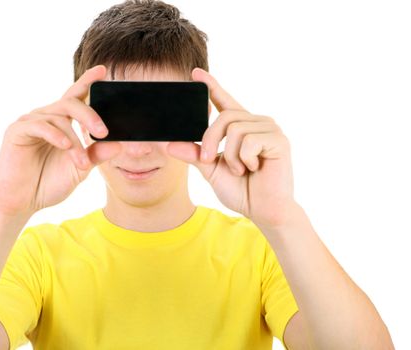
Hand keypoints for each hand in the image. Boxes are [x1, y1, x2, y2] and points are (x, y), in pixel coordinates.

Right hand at [0, 65, 120, 216]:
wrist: (22, 203)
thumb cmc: (48, 183)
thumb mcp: (80, 169)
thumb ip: (97, 155)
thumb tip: (119, 144)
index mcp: (62, 123)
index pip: (76, 96)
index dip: (88, 81)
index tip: (103, 71)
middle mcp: (46, 117)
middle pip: (70, 102)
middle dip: (90, 115)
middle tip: (103, 132)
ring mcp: (30, 123)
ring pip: (59, 118)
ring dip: (75, 141)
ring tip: (81, 164)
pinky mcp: (16, 132)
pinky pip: (39, 125)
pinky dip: (55, 135)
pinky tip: (65, 146)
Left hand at [167, 68, 295, 228]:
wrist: (264, 211)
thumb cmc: (242, 190)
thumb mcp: (211, 171)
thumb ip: (195, 155)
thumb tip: (170, 145)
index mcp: (241, 128)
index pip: (224, 102)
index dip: (211, 87)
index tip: (195, 73)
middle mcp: (256, 123)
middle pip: (224, 117)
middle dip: (210, 140)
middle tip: (209, 160)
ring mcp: (269, 129)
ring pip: (235, 129)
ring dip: (230, 156)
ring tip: (242, 169)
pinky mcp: (279, 140)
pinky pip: (249, 141)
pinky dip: (244, 159)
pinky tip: (255, 168)